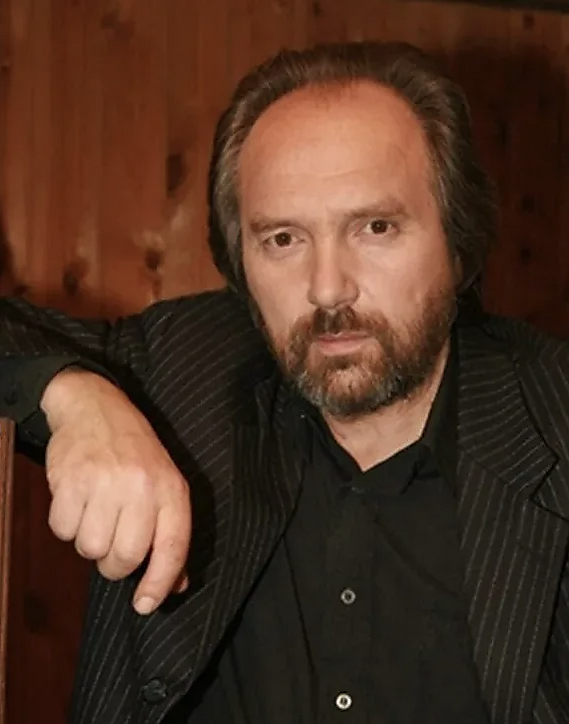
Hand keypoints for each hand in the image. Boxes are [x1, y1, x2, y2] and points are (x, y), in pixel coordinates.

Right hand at [41, 368, 190, 614]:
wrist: (95, 407)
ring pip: (90, 549)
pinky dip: (66, 525)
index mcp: (171, 489)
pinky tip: (76, 501)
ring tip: (95, 514)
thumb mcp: (165, 485)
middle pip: (125, 558)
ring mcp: (105, 482)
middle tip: (112, 545)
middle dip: (114, 564)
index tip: (146, 605)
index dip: (159, 583)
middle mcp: (142, 487)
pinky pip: (63, 530)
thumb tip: (176, 584)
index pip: (172, 547)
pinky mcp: (70, 480)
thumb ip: (171, 534)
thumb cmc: (135, 453)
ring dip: (89, 542)